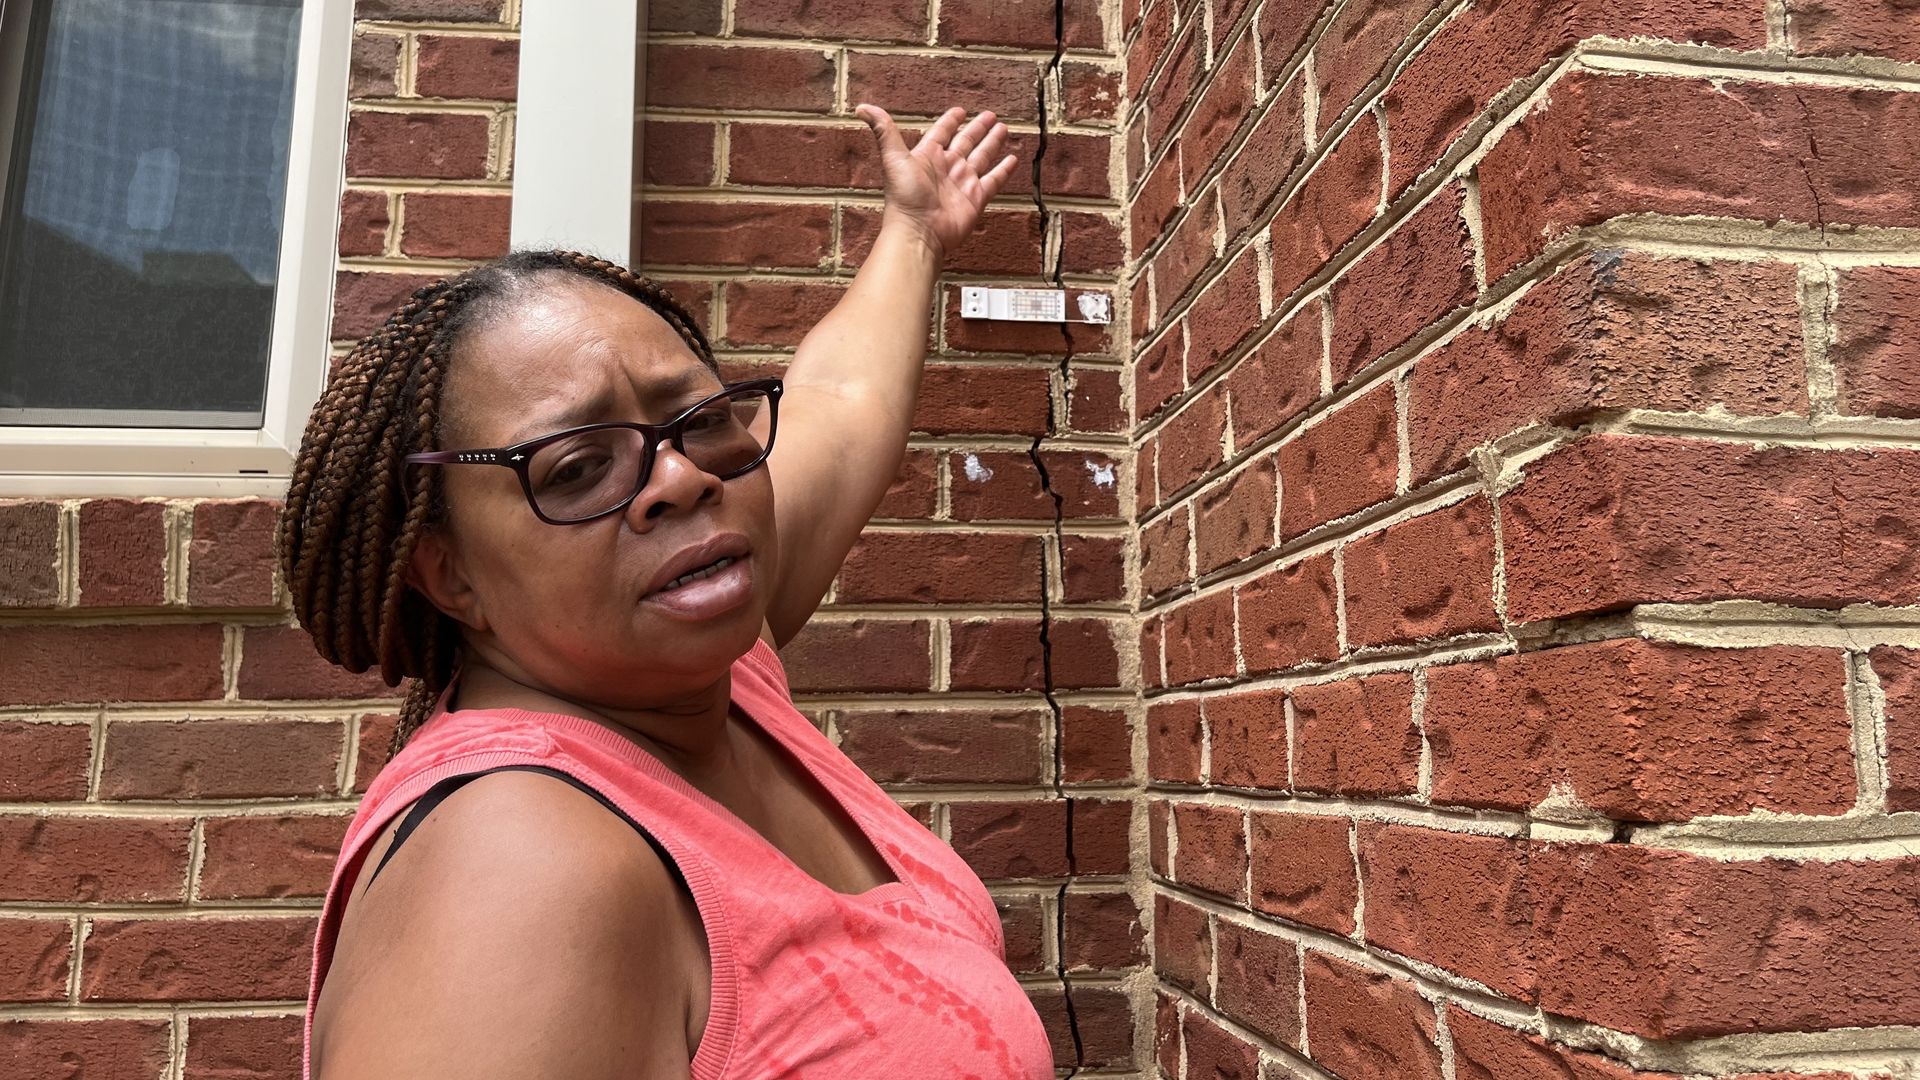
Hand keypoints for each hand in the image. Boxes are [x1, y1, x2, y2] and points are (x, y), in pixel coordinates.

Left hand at [854, 103, 1018, 259]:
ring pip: (982, 157)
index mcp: (929, 155)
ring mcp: (963, 182)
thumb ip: (883, 130)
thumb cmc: (904, 196)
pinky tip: (1012, 159)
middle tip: (990, 115)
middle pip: (966, 142)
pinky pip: (993, 181)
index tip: (960, 110)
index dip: (950, 121)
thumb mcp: (893, 157)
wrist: (919, 231)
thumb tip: (861, 107)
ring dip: (992, 143)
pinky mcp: (976, 198)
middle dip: (978, 129)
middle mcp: (947, 167)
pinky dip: (1003, 170)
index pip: (942, 132)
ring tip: (1003, 128)